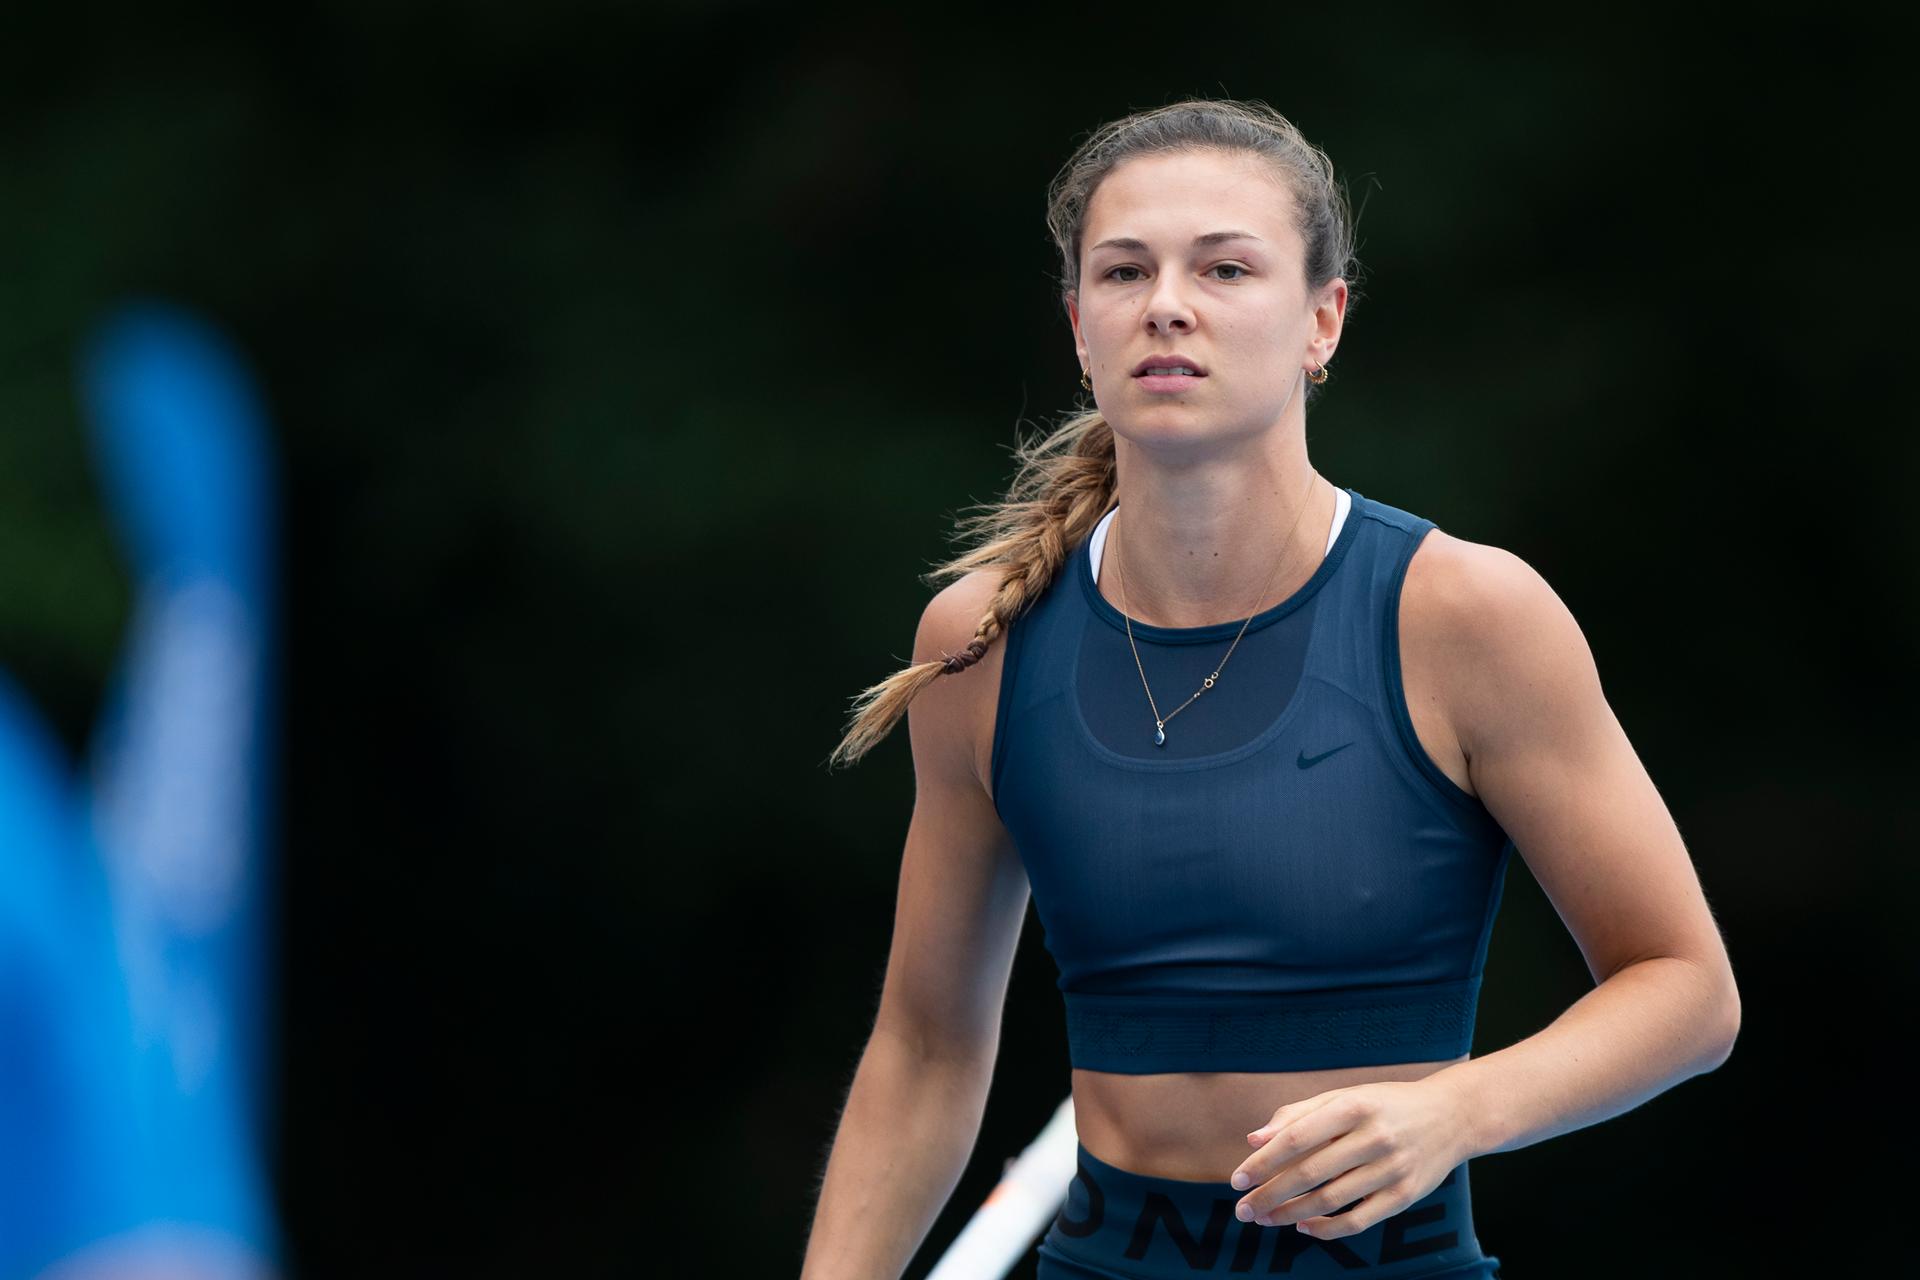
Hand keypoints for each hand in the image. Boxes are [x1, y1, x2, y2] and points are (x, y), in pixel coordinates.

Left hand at [1226, 1076, 1475, 1239]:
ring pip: (1331, 1200)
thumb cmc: (1386, 1105)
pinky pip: (1359, 1220)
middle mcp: (1375, 1137)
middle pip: (1310, 1173)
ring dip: (1292, 1214)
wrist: (1452, 1116)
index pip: (1297, 1138)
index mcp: (1354, 1106)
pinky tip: (1304, 1227)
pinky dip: (1328, 1229)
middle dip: (1270, 1194)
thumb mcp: (1345, 1097)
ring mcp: (1393, 1169)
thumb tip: (1254, 1139)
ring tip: (1265, 1219)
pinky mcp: (1406, 1196)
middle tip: (1243, 1209)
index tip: (1237, 1180)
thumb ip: (1298, 1114)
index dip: (1263, 1162)